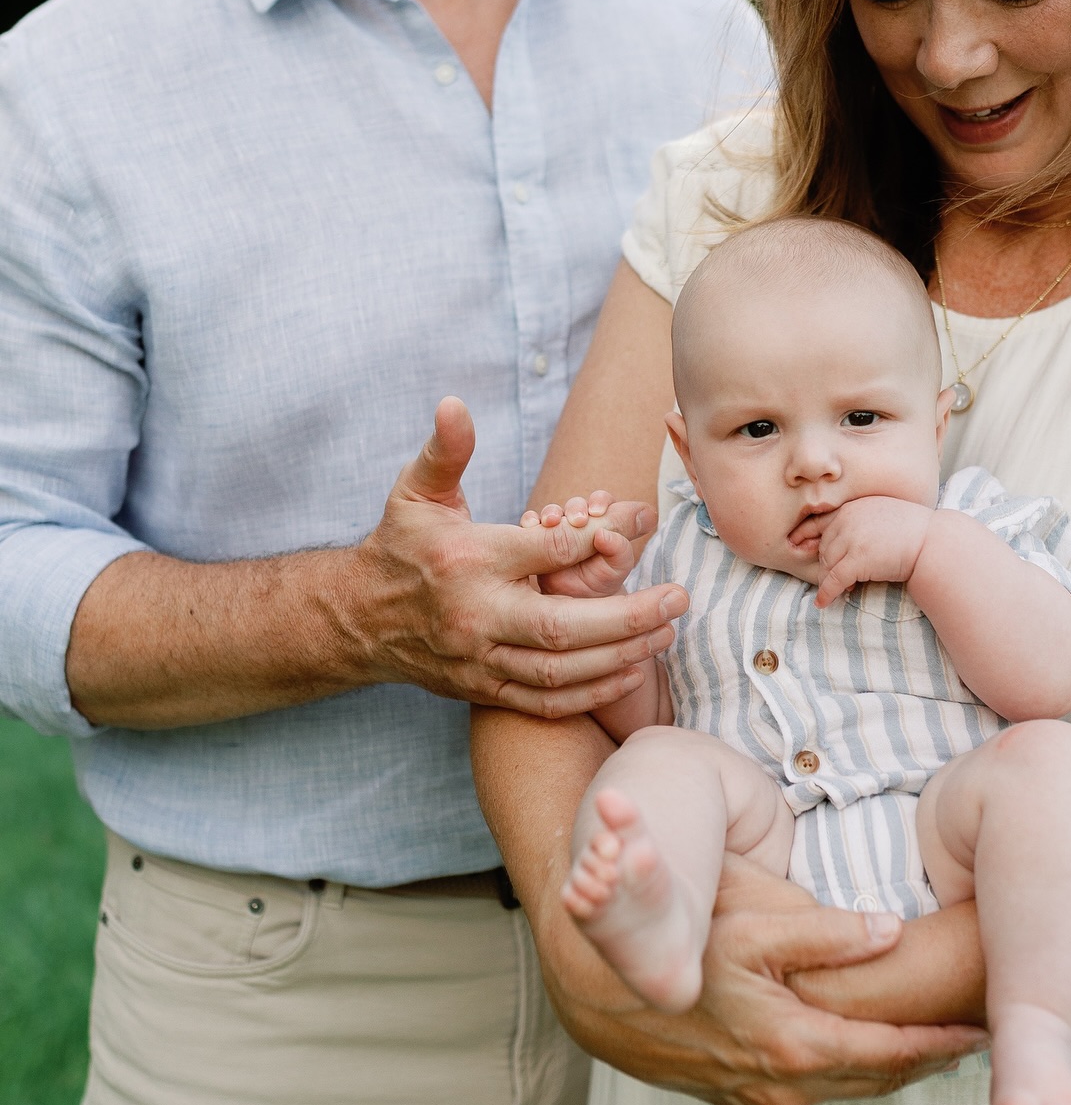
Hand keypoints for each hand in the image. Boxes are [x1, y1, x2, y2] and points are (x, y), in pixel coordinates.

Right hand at [346, 398, 685, 714]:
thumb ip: (445, 451)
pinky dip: (590, 694)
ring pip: (558, 670)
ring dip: (619, 656)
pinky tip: (631, 672)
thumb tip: (455, 404)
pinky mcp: (481, 690)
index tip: (640, 522)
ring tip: (666, 633)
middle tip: (678, 598)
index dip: (596, 539)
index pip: (545, 552)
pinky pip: (543, 701)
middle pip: (559, 626)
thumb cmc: (400, 546)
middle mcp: (475, 615)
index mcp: (469, 560)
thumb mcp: (417, 491)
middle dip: (627, 617)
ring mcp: (479, 659)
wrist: (357, 619)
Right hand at [536, 852, 986, 1104]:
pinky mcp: (738, 1096)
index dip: (943, 1040)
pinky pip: (812, 1089)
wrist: (598, 984)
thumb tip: (893, 931)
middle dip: (929, 1057)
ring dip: (892, 1067)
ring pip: (847, 1087)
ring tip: (937, 1041)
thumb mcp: (752, 920)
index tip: (986, 1025)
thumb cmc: (678, 936)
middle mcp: (782, 1084)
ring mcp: (757, 1097)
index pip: (893, 1051)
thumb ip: (826, 931)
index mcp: (795, 1042)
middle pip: (878, 1078)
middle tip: (978, 1034)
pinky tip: (866, 1048)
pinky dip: (850, 1070)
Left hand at [811, 496, 932, 607]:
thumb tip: (847, 538)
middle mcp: (847, 520)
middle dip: (825, 563)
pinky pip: (833, 580)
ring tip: (840, 588)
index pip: (820, 521)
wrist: (932, 542)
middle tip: (834, 576)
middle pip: (822, 547)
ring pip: (826, 564)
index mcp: (852, 507)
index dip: (805, 535)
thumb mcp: (882, 513)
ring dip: (829, 579)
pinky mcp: (856, 561)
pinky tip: (823, 603)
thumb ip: (861, 519)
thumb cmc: (914, 529)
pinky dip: (826, 593)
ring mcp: (851, 539)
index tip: (795, 544)